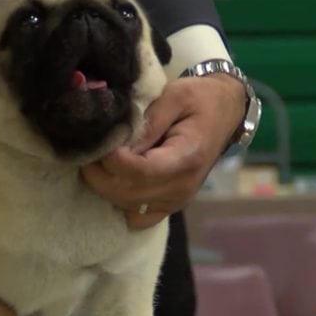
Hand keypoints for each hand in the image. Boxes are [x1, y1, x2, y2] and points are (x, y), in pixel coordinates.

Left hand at [81, 73, 244, 229]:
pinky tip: (115, 180)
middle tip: (91, 150)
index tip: (103, 140)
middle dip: (99, 173)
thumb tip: (119, 143)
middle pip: (127, 193)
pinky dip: (119, 203)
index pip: (140, 172)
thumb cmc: (200, 99)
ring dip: (105, 187)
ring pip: (126, 206)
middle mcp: (182, 187)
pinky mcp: (170, 205)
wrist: (225, 113)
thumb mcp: (174, 96)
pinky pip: (136, 218)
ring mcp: (176, 200)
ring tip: (100, 160)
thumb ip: (148, 121)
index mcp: (187, 158)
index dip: (113, 159)